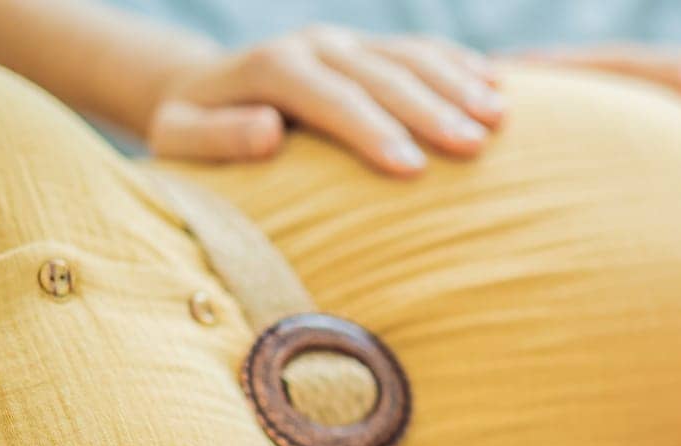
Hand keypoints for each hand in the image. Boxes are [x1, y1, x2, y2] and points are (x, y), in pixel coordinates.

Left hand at [147, 24, 504, 173]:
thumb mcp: (181, 140)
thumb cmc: (194, 133)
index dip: (371, 130)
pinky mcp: (367, 48)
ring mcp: (345, 42)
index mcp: (270, 68)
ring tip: (499, 118)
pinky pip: (421, 50)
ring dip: (458, 83)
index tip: (411, 168)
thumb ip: (218, 139)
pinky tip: (499, 85)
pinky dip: (460, 65)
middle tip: (473, 147)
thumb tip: (268, 132)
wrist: (202, 90)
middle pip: (380, 73)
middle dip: (430, 109)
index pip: (329, 97)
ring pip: (409, 55)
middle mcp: (313, 45)